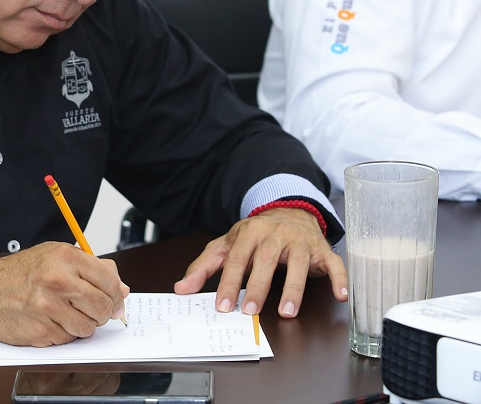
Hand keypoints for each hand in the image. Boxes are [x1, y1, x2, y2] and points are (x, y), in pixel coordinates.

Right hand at [0, 242, 128, 345]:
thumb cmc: (20, 273)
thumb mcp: (55, 256)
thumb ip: (91, 268)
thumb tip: (120, 288)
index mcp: (65, 257)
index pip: (109, 280)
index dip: (116, 294)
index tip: (115, 299)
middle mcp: (58, 280)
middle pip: (103, 306)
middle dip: (103, 312)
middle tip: (93, 310)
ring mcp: (49, 307)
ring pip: (88, 327)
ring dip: (83, 325)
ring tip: (67, 313)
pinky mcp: (42, 329)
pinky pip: (68, 338)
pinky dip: (65, 333)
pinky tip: (51, 320)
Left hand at [173, 208, 347, 317]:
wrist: (289, 211)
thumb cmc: (255, 235)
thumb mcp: (226, 245)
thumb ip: (205, 267)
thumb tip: (181, 288)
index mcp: (249, 233)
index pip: (236, 259)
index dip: (228, 283)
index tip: (222, 305)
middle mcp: (275, 234)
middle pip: (265, 261)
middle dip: (257, 286)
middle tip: (250, 311)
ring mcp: (300, 241)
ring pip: (297, 263)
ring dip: (293, 288)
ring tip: (287, 311)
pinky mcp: (321, 250)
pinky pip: (333, 263)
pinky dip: (339, 278)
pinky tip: (340, 295)